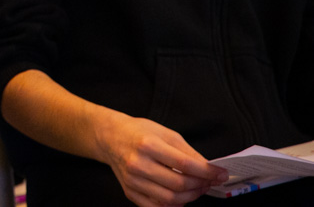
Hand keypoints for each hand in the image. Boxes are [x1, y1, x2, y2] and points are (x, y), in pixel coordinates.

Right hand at [94, 113, 228, 206]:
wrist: (110, 137)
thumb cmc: (139, 132)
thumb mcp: (166, 133)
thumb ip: (188, 152)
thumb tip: (209, 170)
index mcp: (148, 145)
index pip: (184, 164)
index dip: (207, 172)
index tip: (221, 174)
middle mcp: (138, 164)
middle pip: (178, 185)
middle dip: (200, 186)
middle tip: (209, 182)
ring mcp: (133, 180)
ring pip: (169, 200)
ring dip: (190, 197)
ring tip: (197, 189)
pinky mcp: (129, 191)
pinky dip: (173, 206)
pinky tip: (181, 198)